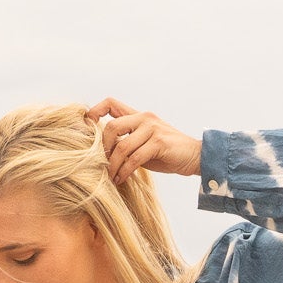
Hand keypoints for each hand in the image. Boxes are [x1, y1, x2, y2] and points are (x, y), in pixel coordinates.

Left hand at [86, 97, 200, 185]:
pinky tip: (122, 179)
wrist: (195, 157)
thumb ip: (126, 142)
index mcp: (138, 115)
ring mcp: (152, 128)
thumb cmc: (167, 153)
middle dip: (103, 148)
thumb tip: (102, 152)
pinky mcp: (159, 142)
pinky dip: (125, 171)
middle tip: (101, 165)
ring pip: (122, 145)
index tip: (87, 129)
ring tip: (111, 177)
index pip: (110, 103)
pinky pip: (135, 158)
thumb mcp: (143, 144)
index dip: (95, 112)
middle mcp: (144, 117)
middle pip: (112, 126)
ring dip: (113, 165)